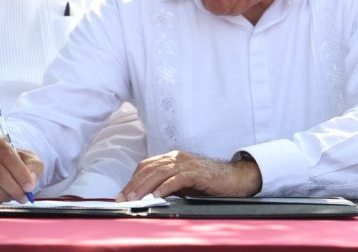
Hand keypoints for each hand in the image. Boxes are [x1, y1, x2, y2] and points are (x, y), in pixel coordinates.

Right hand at [0, 132, 43, 203]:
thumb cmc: (7, 162)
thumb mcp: (25, 158)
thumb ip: (33, 166)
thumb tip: (31, 180)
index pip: (7, 156)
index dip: (20, 173)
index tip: (30, 186)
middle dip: (15, 189)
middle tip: (24, 197)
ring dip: (5, 196)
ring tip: (12, 196)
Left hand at [116, 150, 261, 200]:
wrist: (234, 178)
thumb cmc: (208, 181)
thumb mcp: (183, 182)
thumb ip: (167, 184)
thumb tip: (148, 196)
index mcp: (173, 157)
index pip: (147, 165)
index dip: (133, 179)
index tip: (123, 193)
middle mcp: (178, 157)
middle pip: (150, 168)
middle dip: (134, 184)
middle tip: (123, 198)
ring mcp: (188, 163)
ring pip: (160, 172)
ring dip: (145, 186)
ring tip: (135, 198)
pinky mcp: (197, 173)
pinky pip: (177, 179)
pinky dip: (164, 188)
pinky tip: (156, 196)